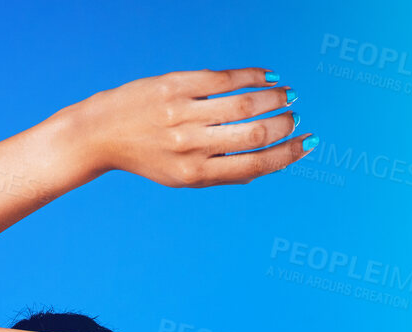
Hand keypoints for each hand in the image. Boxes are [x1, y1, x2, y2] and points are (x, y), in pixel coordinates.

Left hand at [76, 67, 309, 186]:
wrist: (102, 134)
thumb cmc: (147, 155)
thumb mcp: (181, 176)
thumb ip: (218, 170)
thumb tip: (262, 164)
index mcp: (195, 175)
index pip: (252, 166)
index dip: (286, 155)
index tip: (308, 144)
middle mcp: (190, 147)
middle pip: (253, 134)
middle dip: (284, 125)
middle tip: (296, 116)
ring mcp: (183, 115)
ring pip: (242, 104)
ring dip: (273, 97)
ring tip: (287, 94)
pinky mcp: (176, 86)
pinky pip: (222, 79)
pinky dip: (251, 76)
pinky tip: (266, 75)